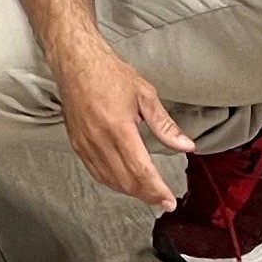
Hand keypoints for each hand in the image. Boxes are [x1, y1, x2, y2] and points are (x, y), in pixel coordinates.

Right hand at [57, 41, 195, 209]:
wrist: (75, 61)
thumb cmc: (108, 73)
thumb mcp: (144, 94)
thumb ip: (165, 125)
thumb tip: (185, 145)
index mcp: (118, 127)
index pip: (140, 170)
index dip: (156, 190)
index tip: (168, 200)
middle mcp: (98, 139)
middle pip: (125, 180)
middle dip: (146, 195)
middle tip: (163, 200)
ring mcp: (84, 143)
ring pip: (109, 180)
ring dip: (130, 191)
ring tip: (147, 192)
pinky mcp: (76, 143)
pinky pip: (95, 171)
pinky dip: (111, 181)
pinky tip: (123, 180)